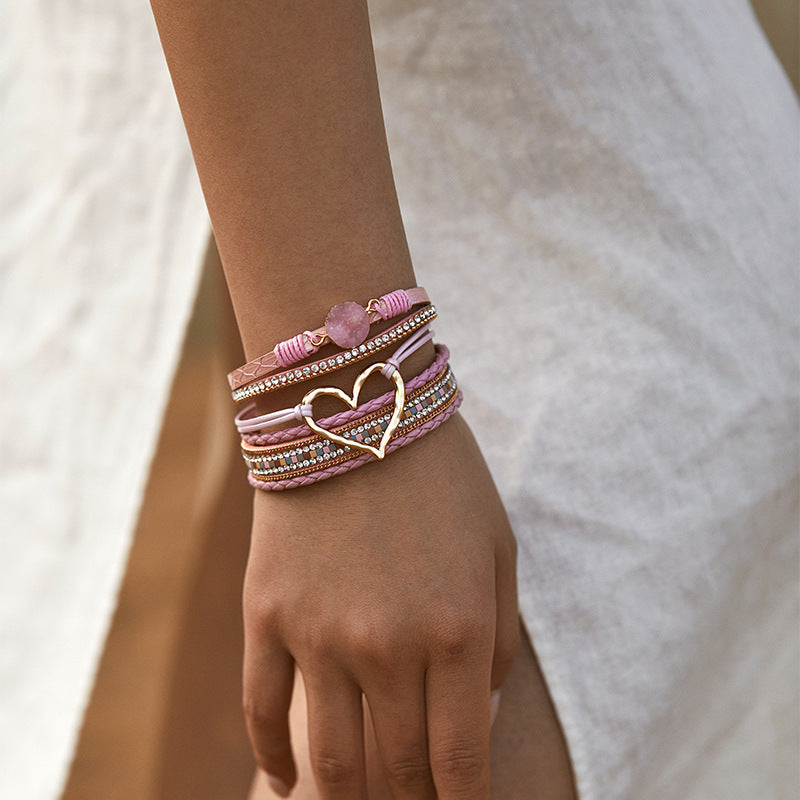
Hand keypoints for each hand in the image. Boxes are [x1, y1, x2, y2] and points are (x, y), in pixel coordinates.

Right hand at [242, 411, 518, 798]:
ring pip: (331, 759)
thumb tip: (484, 714)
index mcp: (458, 632)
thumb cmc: (441, 475)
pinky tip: (287, 783)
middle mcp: (388, 647)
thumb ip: (499, 640)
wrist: (354, 404)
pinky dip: (272, 757)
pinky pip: (262, 710)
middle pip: (399, 771)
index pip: (461, 764)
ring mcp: (319, 634)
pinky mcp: (267, 614)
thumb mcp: (498, 547)